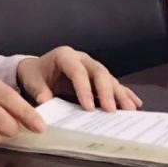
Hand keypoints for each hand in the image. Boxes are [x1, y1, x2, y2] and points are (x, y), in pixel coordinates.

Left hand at [16, 46, 142, 112]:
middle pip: (99, 72)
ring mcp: (92, 67)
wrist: (38, 70)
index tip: (88, 108)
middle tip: (111, 110)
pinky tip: (135, 104)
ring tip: (129, 110)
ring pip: (110, 78)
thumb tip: (46, 101)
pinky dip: (125, 94)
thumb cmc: (35, 75)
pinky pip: (115, 84)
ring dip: (120, 94)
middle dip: (106, 91)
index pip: (77, 71)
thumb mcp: (32, 81)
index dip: (83, 89)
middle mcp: (82, 59)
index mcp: (65, 56)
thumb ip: (39, 90)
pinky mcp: (99, 78)